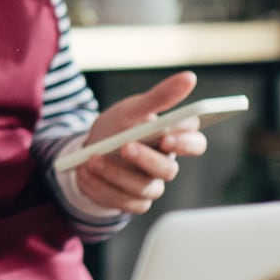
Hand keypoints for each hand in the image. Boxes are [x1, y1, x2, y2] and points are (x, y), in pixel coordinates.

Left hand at [72, 69, 209, 216]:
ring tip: (91, 159)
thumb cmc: (119, 126)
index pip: (194, 143)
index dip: (185, 142)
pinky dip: (102, 188)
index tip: (167, 135)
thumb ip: (160, 96)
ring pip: (143, 188)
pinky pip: (122, 202)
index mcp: (172, 139)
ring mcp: (150, 185)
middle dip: (146, 159)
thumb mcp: (133, 108)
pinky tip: (84, 173)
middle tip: (126, 146)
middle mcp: (165, 164)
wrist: (88, 151)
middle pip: (169, 170)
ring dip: (115, 174)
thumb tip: (190, 77)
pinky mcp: (132, 202)